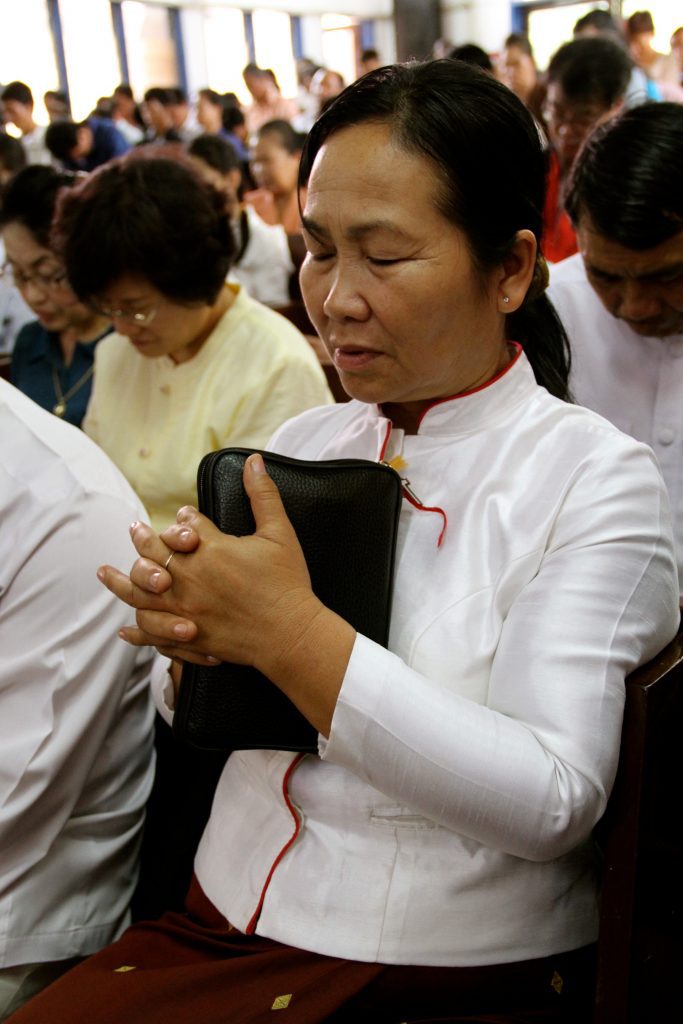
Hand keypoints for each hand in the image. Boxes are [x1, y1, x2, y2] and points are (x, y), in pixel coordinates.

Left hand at [100, 454, 316, 666]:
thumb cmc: (287, 583)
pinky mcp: (187, 636)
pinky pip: (152, 632)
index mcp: (210, 549)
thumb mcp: (279, 532)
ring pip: (139, 592)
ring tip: (104, 573)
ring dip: (120, 580)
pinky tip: (125, 629)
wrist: (292, 633)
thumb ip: (263, 495)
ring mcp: (184, 609)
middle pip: (153, 552)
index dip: (184, 520)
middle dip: (143, 538)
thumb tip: (254, 461)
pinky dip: (136, 630)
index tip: (184, 517)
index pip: (185, 525)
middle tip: (134, 529)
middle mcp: (189, 577)